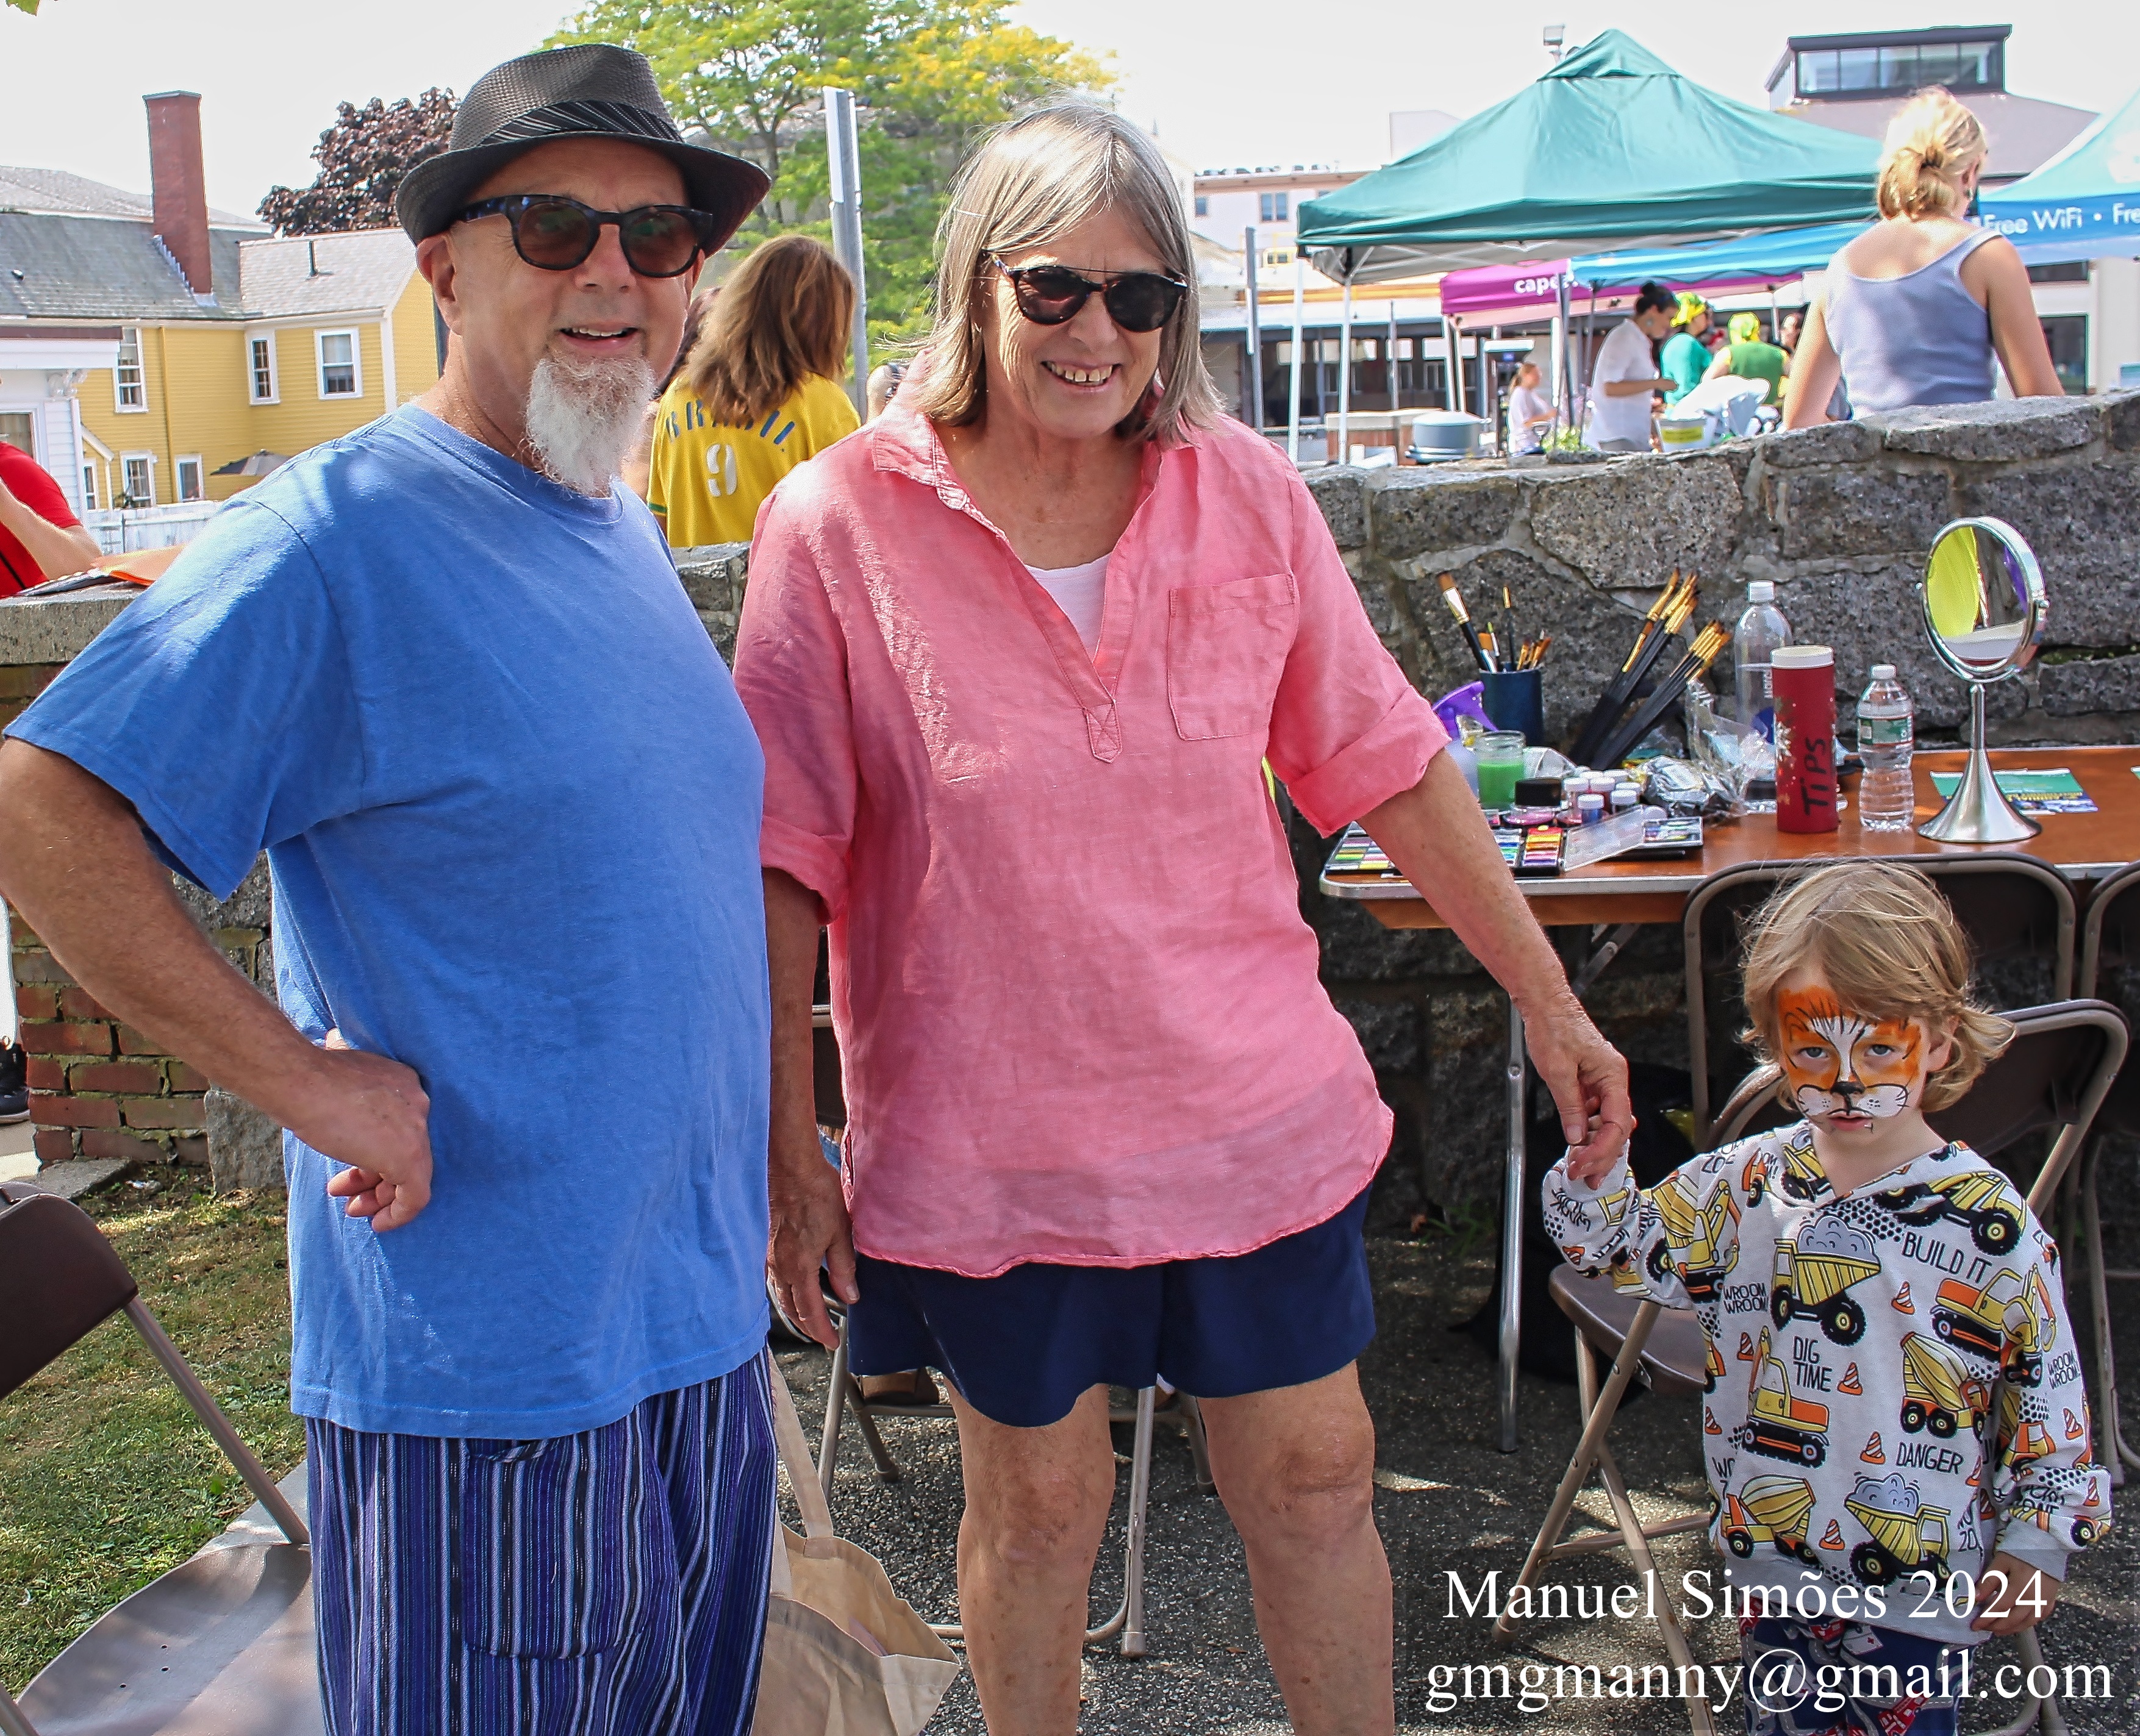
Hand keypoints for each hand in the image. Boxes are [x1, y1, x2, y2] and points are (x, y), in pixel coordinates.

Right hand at [290, 1029, 433, 1230]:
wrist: (300, 1080)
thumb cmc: (307, 1081)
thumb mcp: (341, 1091)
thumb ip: (357, 1105)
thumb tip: (347, 1114)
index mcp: (405, 1084)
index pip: (400, 1130)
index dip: (377, 1155)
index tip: (356, 1169)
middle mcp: (419, 1104)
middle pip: (405, 1152)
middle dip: (377, 1180)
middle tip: (351, 1198)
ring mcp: (417, 1131)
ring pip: (410, 1174)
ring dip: (380, 1197)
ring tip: (352, 1209)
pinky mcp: (409, 1157)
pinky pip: (416, 1196)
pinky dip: (398, 1214)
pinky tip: (379, 1224)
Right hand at [768, 1130, 857, 1349]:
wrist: (788, 1165)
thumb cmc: (816, 1193)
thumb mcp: (840, 1232)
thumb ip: (843, 1267)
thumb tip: (850, 1297)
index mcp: (799, 1267)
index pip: (810, 1311)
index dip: (821, 1331)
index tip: (833, 1343)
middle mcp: (779, 1266)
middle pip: (790, 1308)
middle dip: (807, 1326)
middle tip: (822, 1336)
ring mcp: (769, 1255)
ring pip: (779, 1294)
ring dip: (794, 1310)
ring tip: (808, 1318)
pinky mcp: (765, 1242)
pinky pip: (772, 1277)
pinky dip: (784, 1291)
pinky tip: (791, 1287)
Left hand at [1524, 998, 1634, 1176]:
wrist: (1545, 1005)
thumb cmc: (1553, 1027)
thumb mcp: (1557, 1070)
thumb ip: (1569, 1106)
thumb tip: (1577, 1136)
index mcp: (1612, 1075)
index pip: (1618, 1122)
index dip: (1603, 1148)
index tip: (1584, 1163)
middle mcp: (1612, 1080)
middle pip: (1616, 1128)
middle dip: (1601, 1155)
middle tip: (1583, 1175)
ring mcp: (1602, 1082)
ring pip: (1606, 1124)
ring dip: (1595, 1147)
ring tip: (1581, 1169)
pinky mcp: (1589, 1084)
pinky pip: (1595, 1114)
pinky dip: (1587, 1132)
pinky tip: (1578, 1146)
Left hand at [1972, 1553, 2059, 1634]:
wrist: (2047, 1547)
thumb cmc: (2021, 1552)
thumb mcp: (2001, 1561)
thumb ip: (1989, 1580)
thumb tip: (1975, 1598)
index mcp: (2020, 1587)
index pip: (2000, 1608)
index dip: (1986, 1618)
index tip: (1974, 1624)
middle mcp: (2034, 1598)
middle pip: (2013, 1619)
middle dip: (1996, 1626)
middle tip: (1983, 1628)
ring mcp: (2044, 1602)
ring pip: (2026, 1623)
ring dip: (2010, 1629)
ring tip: (1996, 1630)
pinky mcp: (2050, 1602)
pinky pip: (2037, 1619)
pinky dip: (2025, 1624)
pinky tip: (2016, 1625)